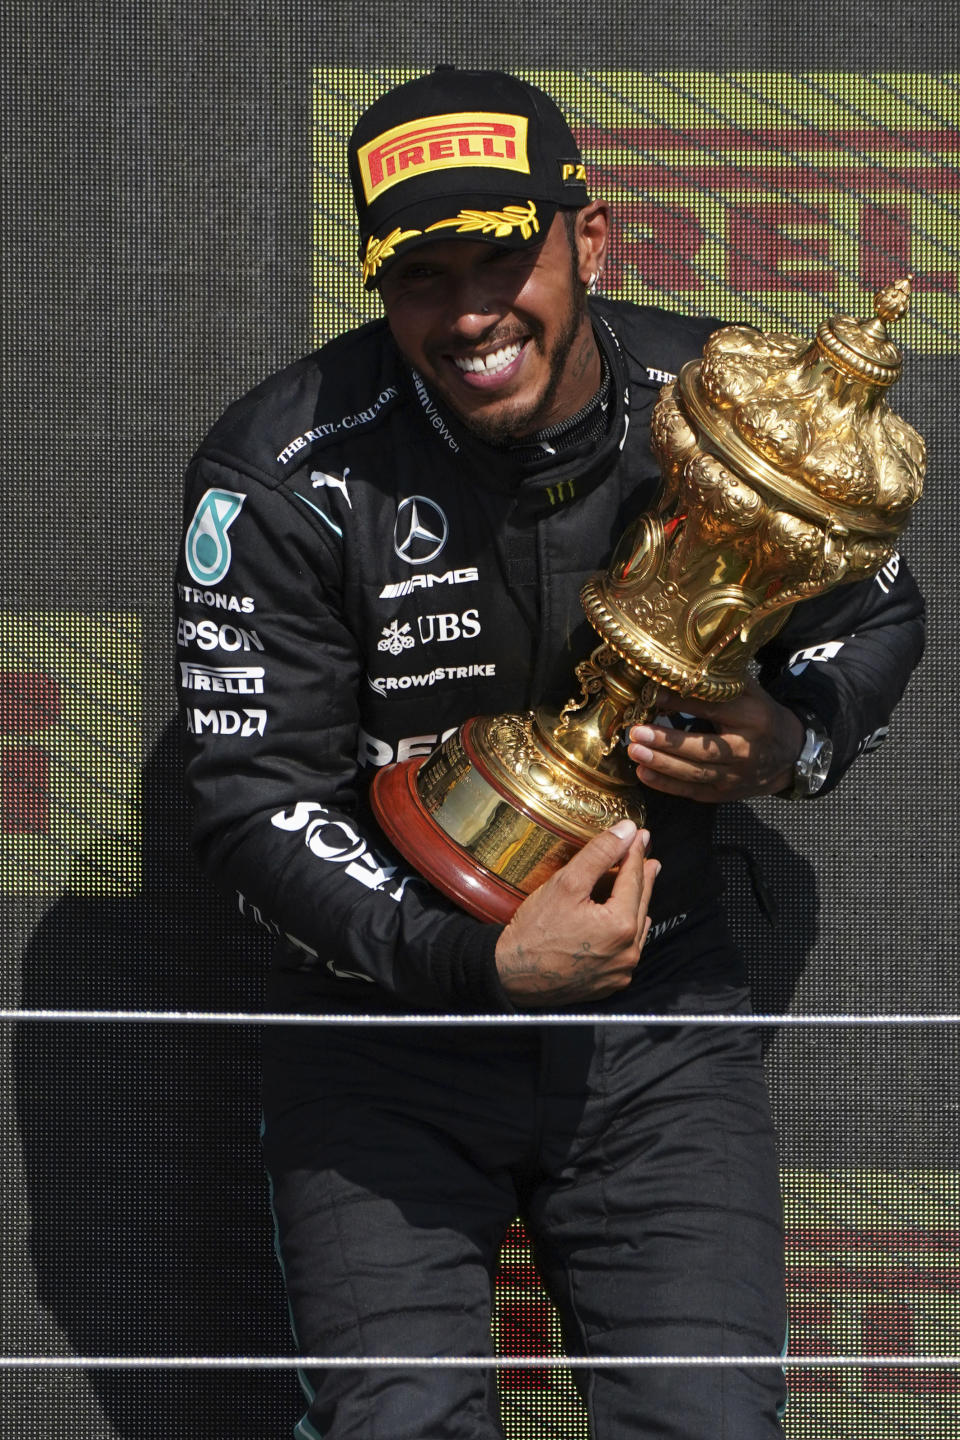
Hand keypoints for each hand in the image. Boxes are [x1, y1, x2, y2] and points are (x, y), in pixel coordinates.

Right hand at [494, 820, 658, 1006]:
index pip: (633, 879)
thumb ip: (600, 853)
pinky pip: (627, 950)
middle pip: (641, 903)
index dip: (635, 853)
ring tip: (637, 885)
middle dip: (642, 877)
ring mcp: (620, 971)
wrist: (510, 976)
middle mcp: (628, 952)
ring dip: (637, 904)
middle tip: (648, 858)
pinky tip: (623, 920)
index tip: (639, 836)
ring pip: (637, 928)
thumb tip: (627, 830)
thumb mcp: (566, 883)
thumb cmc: (534, 931)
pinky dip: (627, 931)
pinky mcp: (610, 984)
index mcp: (621, 926)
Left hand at [626, 678, 804, 803]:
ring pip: (695, 773)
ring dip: (662, 764)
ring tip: (634, 751)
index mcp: (752, 718)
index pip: (714, 710)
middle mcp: (744, 750)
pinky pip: (692, 791)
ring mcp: (734, 776)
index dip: (683, 702)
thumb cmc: (760, 716)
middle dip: (667, 742)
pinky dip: (666, 784)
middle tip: (637, 732)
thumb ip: (720, 684)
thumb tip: (676, 670)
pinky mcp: (724, 794)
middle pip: (702, 749)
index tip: (654, 695)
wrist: (788, 755)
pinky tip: (643, 772)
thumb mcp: (750, 693)